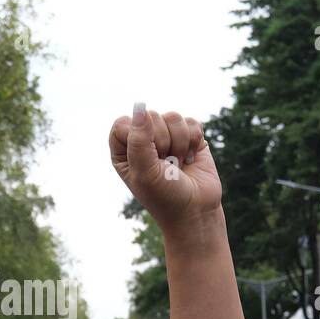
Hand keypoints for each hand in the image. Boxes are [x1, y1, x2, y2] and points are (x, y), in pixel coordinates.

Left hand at [109, 104, 220, 230]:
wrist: (196, 211)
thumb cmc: (164, 197)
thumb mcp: (144, 172)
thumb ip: (138, 139)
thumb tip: (140, 107)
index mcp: (124, 150)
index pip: (123, 123)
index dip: (137, 135)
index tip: (147, 157)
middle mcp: (143, 141)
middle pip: (150, 116)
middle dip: (162, 142)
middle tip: (166, 165)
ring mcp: (167, 137)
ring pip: (173, 117)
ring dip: (180, 144)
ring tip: (178, 163)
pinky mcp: (189, 137)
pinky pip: (191, 122)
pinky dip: (194, 141)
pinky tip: (191, 159)